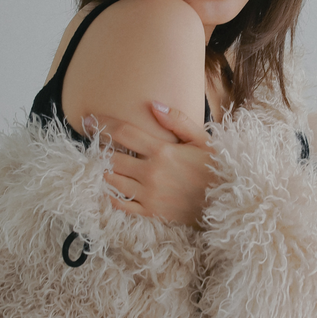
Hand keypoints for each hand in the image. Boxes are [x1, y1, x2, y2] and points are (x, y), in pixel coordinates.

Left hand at [88, 102, 214, 227]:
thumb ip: (177, 121)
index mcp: (163, 151)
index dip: (102, 124)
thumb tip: (153, 105)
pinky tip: (110, 187)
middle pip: (112, 157)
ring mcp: (149, 195)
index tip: (87, 119)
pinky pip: (121, 205)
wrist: (228, 202)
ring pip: (113, 181)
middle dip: (99, 149)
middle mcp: (151, 173)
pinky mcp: (151, 212)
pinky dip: (112, 195)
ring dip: (104, 171)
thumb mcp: (202, 139)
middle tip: (92, 143)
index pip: (123, 133)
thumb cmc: (216, 168)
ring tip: (101, 163)